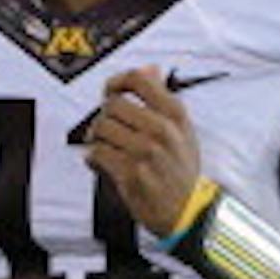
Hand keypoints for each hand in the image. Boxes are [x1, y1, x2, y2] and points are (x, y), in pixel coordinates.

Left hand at [81, 67, 201, 235]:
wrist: (186, 211)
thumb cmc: (181, 169)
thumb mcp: (182, 129)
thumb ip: (163, 97)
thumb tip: (150, 68)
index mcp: (175, 114)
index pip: (139, 79)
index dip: (117, 81)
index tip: (111, 91)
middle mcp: (162, 129)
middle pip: (113, 104)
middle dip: (105, 116)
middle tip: (108, 129)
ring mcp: (146, 151)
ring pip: (101, 128)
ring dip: (97, 137)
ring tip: (105, 147)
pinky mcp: (130, 173)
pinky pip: (96, 153)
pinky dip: (93, 158)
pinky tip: (102, 163)